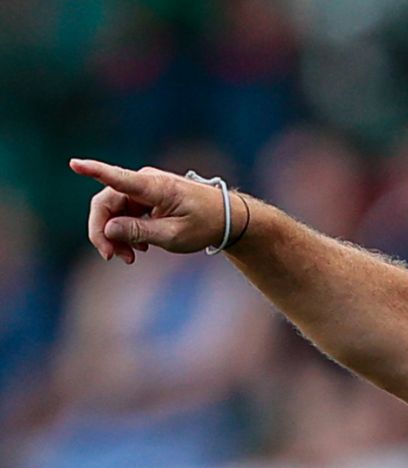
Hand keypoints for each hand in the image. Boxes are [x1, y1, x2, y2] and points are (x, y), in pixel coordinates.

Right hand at [70, 158, 237, 263]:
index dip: (93, 171)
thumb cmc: (205, 224)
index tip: (74, 163)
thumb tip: (107, 228)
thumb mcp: (173, 235)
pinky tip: (139, 249)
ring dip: (115, 236)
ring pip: (114, 212)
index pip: (117, 177)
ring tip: (129, 258)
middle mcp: (144, 182)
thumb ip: (139, 232)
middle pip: (106, 204)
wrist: (227, 218)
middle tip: (111, 257)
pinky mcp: (145, 199)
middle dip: (103, 232)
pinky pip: (125, 214)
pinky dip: (126, 232)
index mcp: (153, 187)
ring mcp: (144, 189)